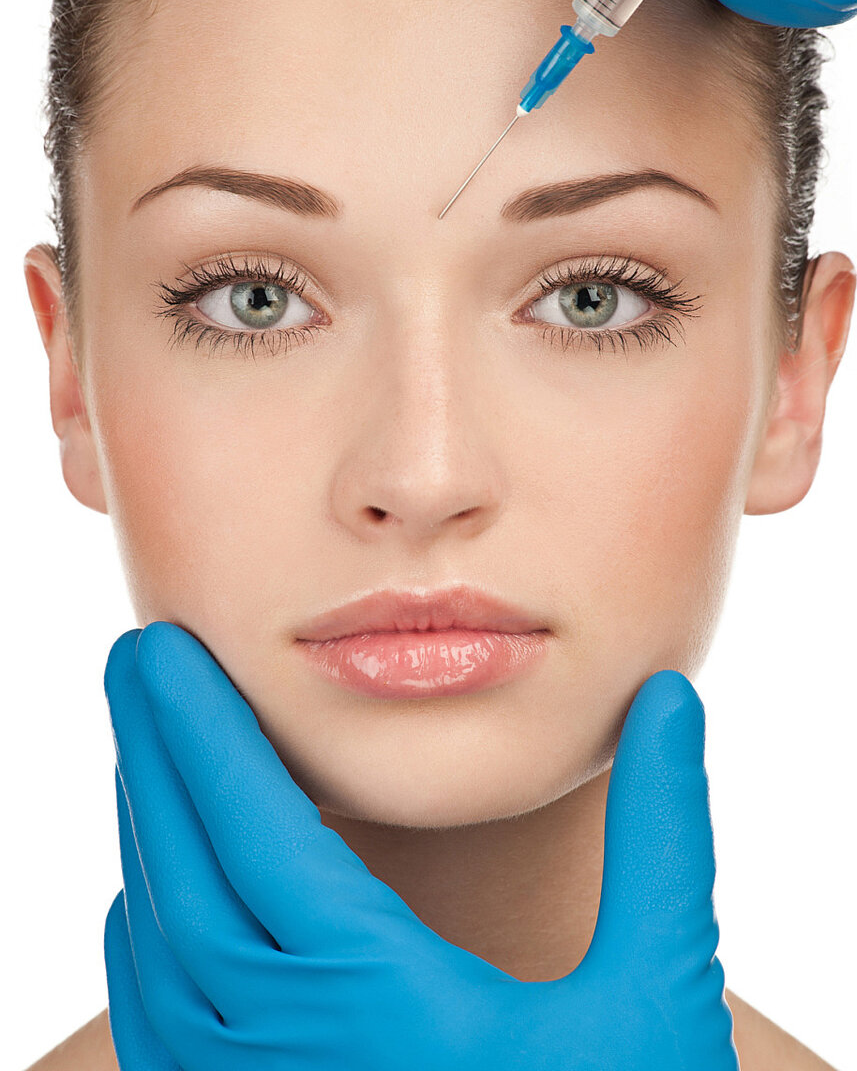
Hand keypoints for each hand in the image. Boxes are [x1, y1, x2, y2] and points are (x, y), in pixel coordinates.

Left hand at [104, 622, 738, 1069]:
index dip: (199, 726)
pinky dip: (142, 933)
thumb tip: (670, 700)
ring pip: (157, 943)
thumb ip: (662, 839)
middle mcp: (287, 1053)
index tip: (161, 648)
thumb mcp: (655, 999)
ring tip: (148, 745)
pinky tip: (150, 895)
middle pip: (180, 872)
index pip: (251, 827)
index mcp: (375, 999)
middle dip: (150, 750)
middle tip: (135, 660)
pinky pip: (158, 1022)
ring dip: (144, 829)